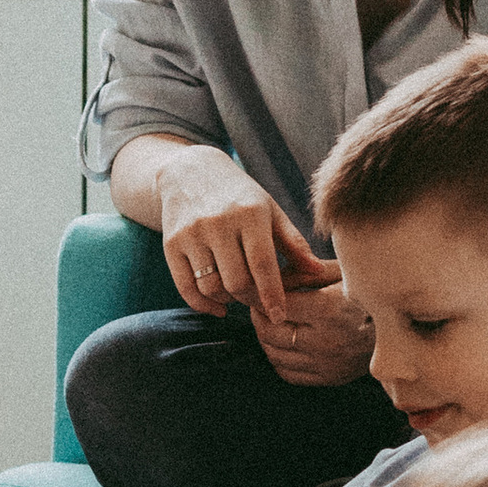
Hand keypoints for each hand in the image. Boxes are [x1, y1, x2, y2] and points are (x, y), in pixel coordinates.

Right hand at [160, 172, 333, 323]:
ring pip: (211, 287)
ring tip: (238, 295)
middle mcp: (218, 222)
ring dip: (227, 301)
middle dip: (250, 299)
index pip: (263, 264)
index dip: (272, 295)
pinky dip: (202, 304)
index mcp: (249, 213)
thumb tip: (317, 271)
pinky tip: (217, 306)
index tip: (279, 316)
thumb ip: (293, 242)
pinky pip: (185, 287)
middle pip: (236, 281)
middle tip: (258, 302)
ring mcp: (191, 233)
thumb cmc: (240, 196)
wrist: (191, 171)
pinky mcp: (170, 243)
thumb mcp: (270, 211)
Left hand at [247, 268, 374, 388]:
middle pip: (270, 332)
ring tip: (270, 320)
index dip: (258, 296)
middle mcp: (327, 341)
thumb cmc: (368, 294)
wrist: (404, 327)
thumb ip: (303, 272)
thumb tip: (268, 277)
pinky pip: (288, 373)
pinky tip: (283, 342)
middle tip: (258, 303)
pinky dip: (278, 358)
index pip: (278, 305)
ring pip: (274, 354)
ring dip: (265, 337)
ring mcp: (328, 364)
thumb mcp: (340, 272)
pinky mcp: (330, 378)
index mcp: (330, 310)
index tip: (251, 289)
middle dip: (258, 316)